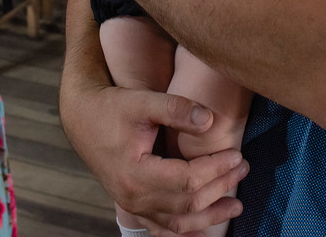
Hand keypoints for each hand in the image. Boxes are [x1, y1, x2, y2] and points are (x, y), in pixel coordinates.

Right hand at [60, 83, 248, 234]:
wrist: (82, 117)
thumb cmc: (111, 107)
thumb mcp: (142, 101)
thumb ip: (176, 108)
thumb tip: (210, 121)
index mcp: (135, 173)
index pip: (187, 179)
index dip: (216, 168)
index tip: (237, 153)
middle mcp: (133, 197)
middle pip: (187, 202)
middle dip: (220, 187)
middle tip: (243, 167)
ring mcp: (132, 205)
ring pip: (178, 223)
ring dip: (210, 216)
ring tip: (236, 205)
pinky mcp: (132, 205)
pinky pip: (161, 228)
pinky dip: (185, 232)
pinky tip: (203, 230)